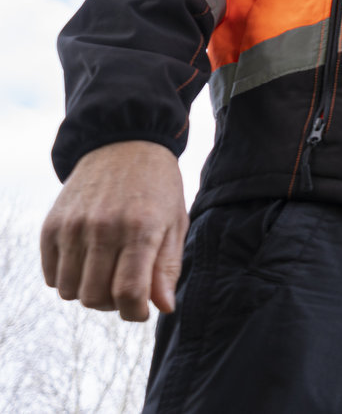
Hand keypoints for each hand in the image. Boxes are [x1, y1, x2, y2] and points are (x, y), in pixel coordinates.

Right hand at [40, 140, 186, 321]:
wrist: (124, 144)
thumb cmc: (157, 186)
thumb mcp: (175, 222)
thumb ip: (167, 267)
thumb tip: (163, 308)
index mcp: (140, 228)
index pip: (129, 292)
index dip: (136, 313)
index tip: (142, 311)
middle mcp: (103, 228)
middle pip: (95, 297)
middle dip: (113, 304)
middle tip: (125, 289)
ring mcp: (72, 227)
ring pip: (70, 291)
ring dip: (88, 293)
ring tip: (106, 274)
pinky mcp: (51, 225)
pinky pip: (50, 276)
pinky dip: (67, 279)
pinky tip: (86, 263)